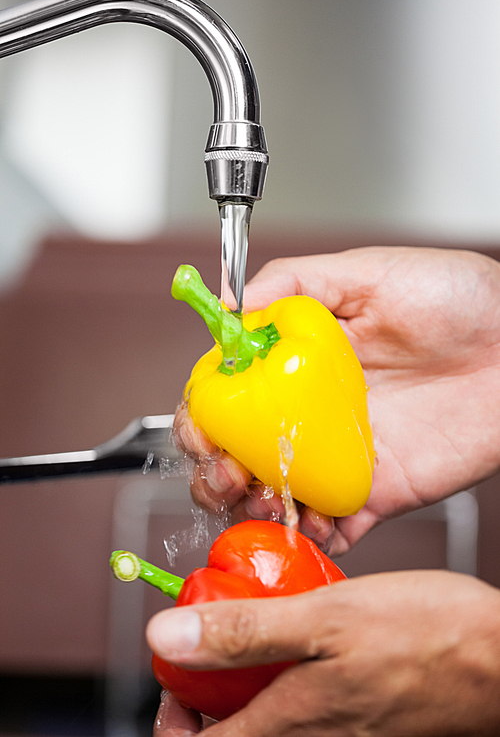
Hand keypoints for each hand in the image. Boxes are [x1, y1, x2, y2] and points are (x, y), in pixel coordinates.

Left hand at [147, 570, 499, 735]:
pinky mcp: (363, 716)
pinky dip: (288, 672)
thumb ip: (245, 633)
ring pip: (268, 718)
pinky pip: (305, 705)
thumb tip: (166, 639)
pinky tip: (302, 630)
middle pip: (232, 733)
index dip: (171, 716)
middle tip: (209, 639)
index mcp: (291, 724)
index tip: (171, 673)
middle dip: (206, 693)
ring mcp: (340, 731)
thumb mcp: (325, 619)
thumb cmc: (425, 637)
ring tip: (253, 628)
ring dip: (247, 680)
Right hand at [175, 246, 499, 554]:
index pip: (228, 396)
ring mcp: (340, 457)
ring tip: (259, 496)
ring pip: (271, 497)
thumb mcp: (368, 272)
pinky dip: (306, 539)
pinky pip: (330, 530)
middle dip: (211, 471)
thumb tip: (229, 302)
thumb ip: (294, 283)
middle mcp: (311, 415)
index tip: (200, 426)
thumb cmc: (457, 301)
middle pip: (236, 454)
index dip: (201, 415)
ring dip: (248, 507)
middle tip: (224, 470)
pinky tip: (304, 525)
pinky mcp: (375, 493)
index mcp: (299, 366)